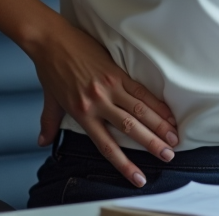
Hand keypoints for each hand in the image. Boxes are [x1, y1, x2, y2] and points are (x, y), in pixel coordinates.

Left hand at [29, 22, 178, 186]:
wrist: (52, 41)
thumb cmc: (51, 69)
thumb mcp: (50, 100)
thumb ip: (49, 123)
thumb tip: (44, 141)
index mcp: (82, 114)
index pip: (106, 145)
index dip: (124, 163)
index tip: (139, 177)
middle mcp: (98, 103)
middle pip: (130, 128)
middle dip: (152, 143)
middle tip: (169, 155)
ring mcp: (109, 87)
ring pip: (140, 110)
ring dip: (159, 124)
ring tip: (174, 136)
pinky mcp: (117, 72)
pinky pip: (141, 90)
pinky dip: (156, 103)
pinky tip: (167, 111)